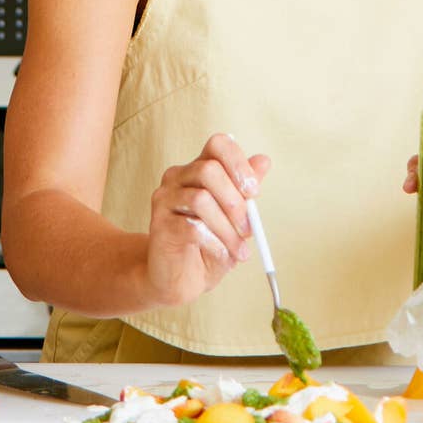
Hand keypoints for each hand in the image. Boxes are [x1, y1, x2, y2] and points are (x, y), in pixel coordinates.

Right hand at [144, 133, 271, 308]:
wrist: (180, 278)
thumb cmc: (209, 244)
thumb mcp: (233, 217)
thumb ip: (245, 190)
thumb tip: (263, 160)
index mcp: (198, 168)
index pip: (218, 144)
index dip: (239, 163)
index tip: (254, 191)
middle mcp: (177, 177)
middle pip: (209, 169)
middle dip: (236, 202)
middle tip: (250, 229)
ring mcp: (164, 199)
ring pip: (201, 199)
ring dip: (227, 228)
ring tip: (239, 250)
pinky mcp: (159, 225)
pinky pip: (191, 227)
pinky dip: (215, 243)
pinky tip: (222, 255)